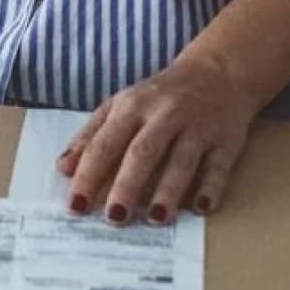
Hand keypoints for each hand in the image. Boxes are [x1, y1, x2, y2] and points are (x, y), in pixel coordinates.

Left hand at [54, 53, 260, 228]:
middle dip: (127, 186)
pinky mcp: (226, 139)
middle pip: (143, 152)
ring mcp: (197, 126)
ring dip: (169, 190)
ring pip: (181, 160)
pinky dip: (211, 187)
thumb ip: (91, 135)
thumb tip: (63, 169)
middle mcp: (164, 114)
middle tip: (114, 219)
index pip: (105, 144)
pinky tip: (201, 208)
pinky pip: (219, 165)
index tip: (76, 207)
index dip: (89, 175)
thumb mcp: (121, 106)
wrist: (216, 71)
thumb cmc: (159, 96)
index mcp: (132, 107)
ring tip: (155, 219)